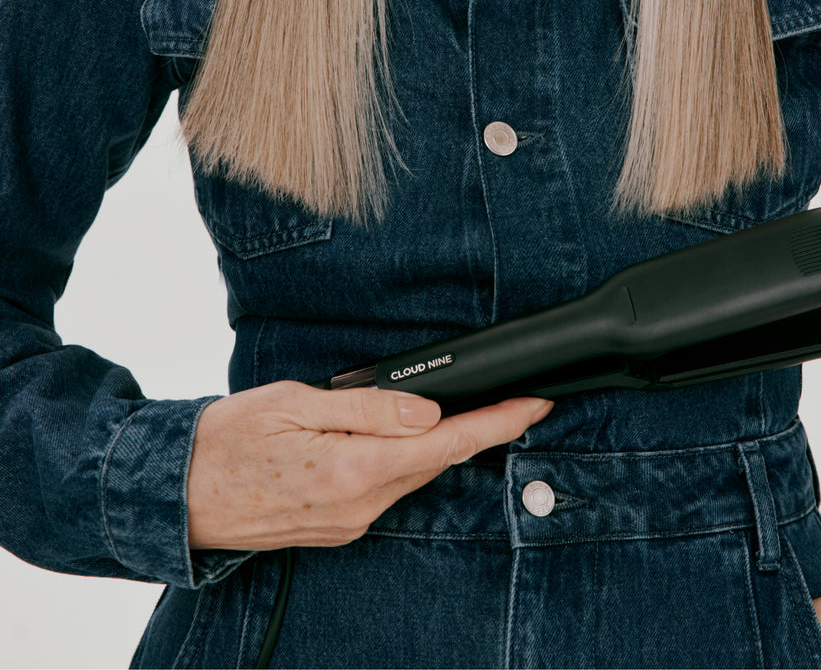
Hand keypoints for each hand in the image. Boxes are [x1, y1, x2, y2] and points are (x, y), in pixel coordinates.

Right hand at [186, 381, 552, 549]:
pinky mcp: (339, 528)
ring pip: (414, 475)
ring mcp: (350, 522)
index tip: (536, 405)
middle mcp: (359, 505)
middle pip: (437, 460)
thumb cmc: (227, 440)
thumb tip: (428, 411)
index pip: (448, 443)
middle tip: (505, 398)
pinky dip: (404, 462)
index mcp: (353, 469)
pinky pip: (388, 489)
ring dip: (437, 444)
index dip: (499, 423)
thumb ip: (369, 408)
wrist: (177, 495)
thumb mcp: (296, 402)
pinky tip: (399, 440)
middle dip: (475, 429)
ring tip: (454, 412)